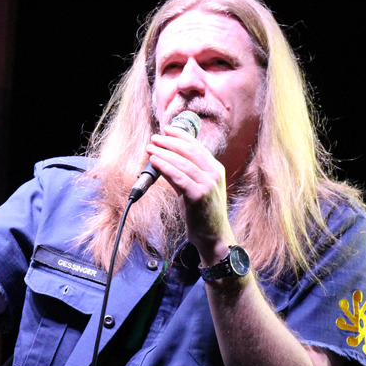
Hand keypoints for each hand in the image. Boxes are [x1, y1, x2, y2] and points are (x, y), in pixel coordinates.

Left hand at [146, 124, 234, 261]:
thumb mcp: (194, 187)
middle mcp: (214, 174)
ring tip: (150, 149)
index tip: (167, 129)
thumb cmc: (202, 212)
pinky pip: (179, 177)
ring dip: (164, 153)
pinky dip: (165, 167)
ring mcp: (208, 184)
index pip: (196, 146)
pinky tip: (155, 162)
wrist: (213, 236)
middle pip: (189, 151)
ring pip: (182, 163)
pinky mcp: (199, 196)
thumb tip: (164, 158)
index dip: (181, 135)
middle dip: (169, 142)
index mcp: (215, 168)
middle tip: (154, 138)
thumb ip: (183, 172)